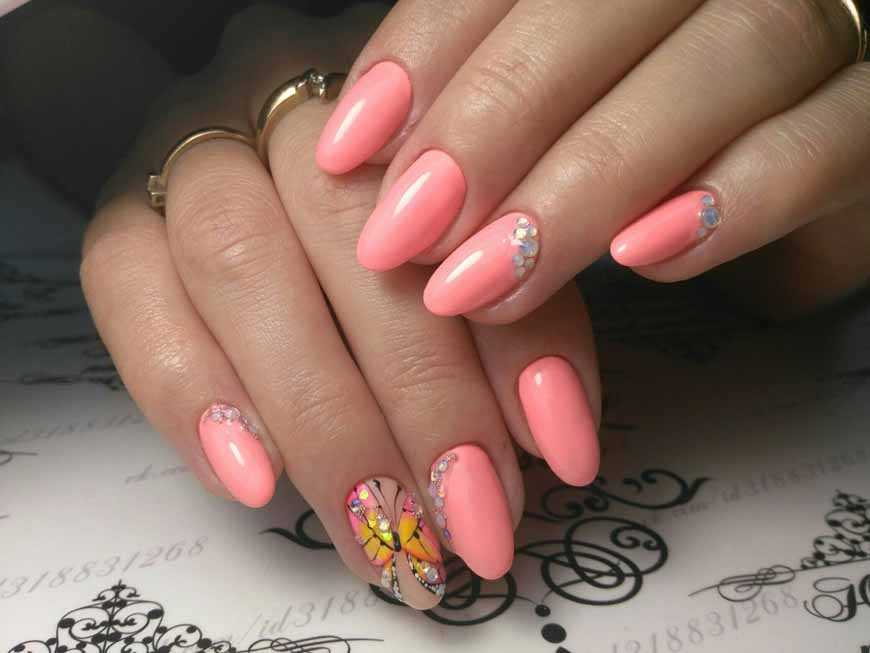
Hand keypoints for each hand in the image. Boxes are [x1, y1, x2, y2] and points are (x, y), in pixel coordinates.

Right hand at [81, 5, 601, 607]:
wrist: (252, 177)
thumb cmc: (388, 232)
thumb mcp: (473, 259)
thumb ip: (517, 321)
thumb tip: (553, 442)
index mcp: (401, 102)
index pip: (468, 213)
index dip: (517, 339)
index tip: (558, 452)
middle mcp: (287, 109)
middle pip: (347, 232)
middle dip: (420, 395)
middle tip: (467, 518)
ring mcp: (192, 156)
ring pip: (237, 264)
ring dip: (319, 418)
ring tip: (378, 530)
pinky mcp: (119, 219)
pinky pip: (128, 293)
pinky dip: (193, 396)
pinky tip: (255, 484)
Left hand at [316, 0, 869, 320]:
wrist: (817, 141)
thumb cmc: (671, 123)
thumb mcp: (580, 100)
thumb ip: (500, 107)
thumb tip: (377, 158)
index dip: (424, 54)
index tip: (346, 151)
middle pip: (602, 9)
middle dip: (493, 126)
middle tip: (407, 238)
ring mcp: (820, 22)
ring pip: (719, 64)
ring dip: (590, 180)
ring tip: (492, 279)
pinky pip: (824, 141)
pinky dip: (733, 199)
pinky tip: (645, 258)